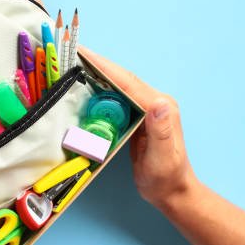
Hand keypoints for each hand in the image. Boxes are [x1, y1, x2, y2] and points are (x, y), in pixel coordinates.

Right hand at [80, 47, 196, 208]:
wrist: (171, 192)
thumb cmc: (166, 178)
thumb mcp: (163, 158)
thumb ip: (161, 130)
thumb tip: (159, 102)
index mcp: (160, 106)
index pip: (128, 82)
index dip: (105, 67)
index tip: (84, 54)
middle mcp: (154, 102)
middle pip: (122, 78)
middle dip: (98, 63)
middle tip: (73, 51)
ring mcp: (145, 108)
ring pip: (118, 85)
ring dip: (97, 73)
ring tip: (74, 62)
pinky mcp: (136, 116)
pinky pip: (115, 97)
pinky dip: (100, 88)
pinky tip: (85, 85)